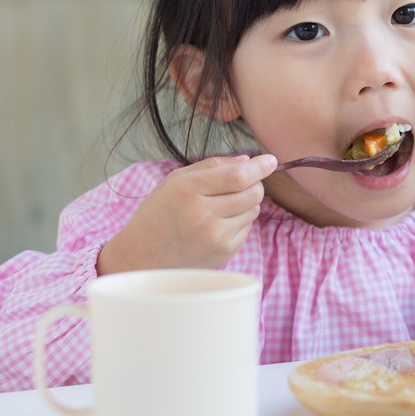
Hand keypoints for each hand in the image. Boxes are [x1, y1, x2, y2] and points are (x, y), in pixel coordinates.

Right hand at [97, 154, 277, 273]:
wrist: (143, 255)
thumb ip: (212, 166)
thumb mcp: (176, 180)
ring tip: (221, 206)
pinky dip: (239, 221)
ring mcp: (215, 236)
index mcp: (189, 190)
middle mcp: (203, 214)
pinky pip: (247, 227)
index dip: (260, 167)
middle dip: (254, 184)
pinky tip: (217, 224)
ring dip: (246, 203)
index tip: (271, 160)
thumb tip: (248, 161)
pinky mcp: (224, 251)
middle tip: (241, 183)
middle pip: (253, 193)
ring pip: (253, 210)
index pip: (238, 176)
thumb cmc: (160, 212)